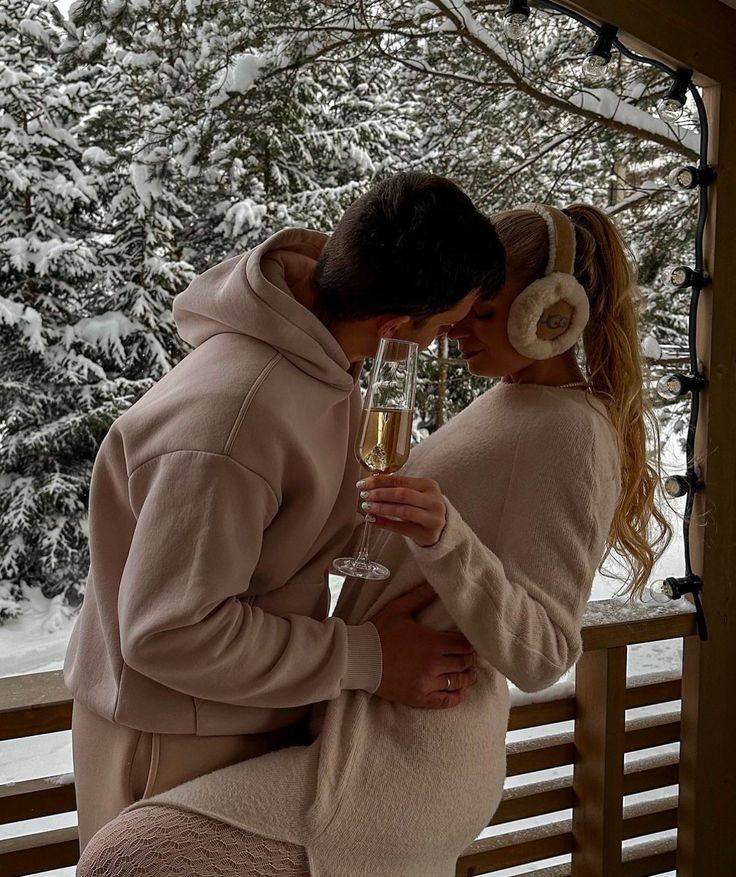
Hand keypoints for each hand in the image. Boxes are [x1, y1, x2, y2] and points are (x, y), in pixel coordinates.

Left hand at [358, 474, 446, 546]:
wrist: (441, 527)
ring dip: (382, 508)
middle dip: (380, 494)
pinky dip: (384, 523)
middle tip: (365, 495)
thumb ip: (397, 488)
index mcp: (429, 485)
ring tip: (367, 506)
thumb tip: (370, 484)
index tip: (364, 483)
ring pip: (403, 511)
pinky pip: (402, 528)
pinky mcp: (427, 534)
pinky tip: (372, 519)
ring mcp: (432, 519)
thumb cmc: (423, 507)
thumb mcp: (415, 493)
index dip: (380, 481)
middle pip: (403, 494)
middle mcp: (433, 501)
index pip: (401, 480)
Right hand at [368, 582, 478, 709]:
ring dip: (467, 676)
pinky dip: (457, 696)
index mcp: (432, 643)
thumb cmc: (379, 632)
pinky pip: (446, 700)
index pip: (465, 645)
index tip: (469, 640)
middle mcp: (433, 665)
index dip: (470, 642)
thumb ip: (419, 596)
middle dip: (470, 658)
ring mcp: (427, 683)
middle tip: (470, 654)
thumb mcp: (398, 609)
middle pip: (464, 663)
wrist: (358, 658)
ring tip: (469, 671)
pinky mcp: (419, 698)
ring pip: (459, 682)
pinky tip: (460, 690)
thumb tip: (435, 583)